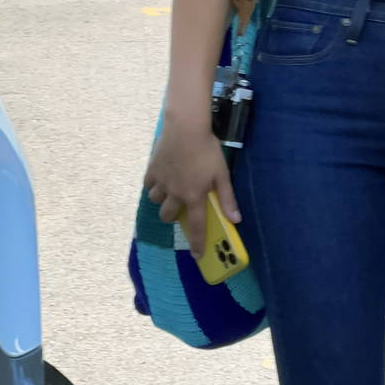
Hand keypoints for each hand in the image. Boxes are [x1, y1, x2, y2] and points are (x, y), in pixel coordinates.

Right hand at [145, 118, 238, 258]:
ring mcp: (161, 182)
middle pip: (167, 216)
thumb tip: (236, 220)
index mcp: (194, 196)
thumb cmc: (207, 150)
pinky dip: (153, 185)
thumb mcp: (222, 174)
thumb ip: (227, 198)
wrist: (185, 129)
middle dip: (172, 216)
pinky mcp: (151, 170)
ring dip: (162, 199)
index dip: (197, 243)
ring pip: (155, 200)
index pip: (197, 226)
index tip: (196, 256)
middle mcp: (175, 194)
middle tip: (180, 206)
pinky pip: (148, 185)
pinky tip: (161, 177)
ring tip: (170, 189)